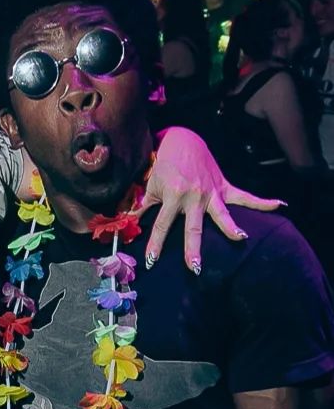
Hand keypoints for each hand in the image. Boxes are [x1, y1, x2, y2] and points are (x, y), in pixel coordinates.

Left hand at [137, 127, 281, 272]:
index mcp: (173, 196)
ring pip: (222, 214)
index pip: (162, 225)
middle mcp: (194, 197)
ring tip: (241, 239)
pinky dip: (262, 202)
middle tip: (195, 267)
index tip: (150, 262)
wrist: (183, 140)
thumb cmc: (164, 165)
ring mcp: (211, 192)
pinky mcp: (224, 187)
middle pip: (193, 227)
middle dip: (193, 248)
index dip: (155, 244)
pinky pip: (245, 196)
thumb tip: (128, 224)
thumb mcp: (150, 185)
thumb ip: (142, 206)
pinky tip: (280, 205)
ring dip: (231, 228)